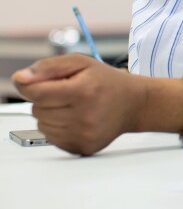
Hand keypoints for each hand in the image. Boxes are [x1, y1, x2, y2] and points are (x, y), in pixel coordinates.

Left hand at [12, 54, 146, 155]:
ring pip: (42, 126)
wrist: (134, 104)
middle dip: (46, 100)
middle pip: (37, 110)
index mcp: (83, 91)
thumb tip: (20, 79)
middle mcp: (84, 116)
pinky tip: (74, 120)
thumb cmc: (107, 82)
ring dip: (51, 115)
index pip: (36, 93)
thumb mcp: (81, 63)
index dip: (32, 86)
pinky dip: (57, 129)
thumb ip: (48, 67)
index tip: (39, 83)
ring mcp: (83, 134)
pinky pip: (51, 139)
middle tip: (68, 94)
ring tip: (72, 107)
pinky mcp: (81, 147)